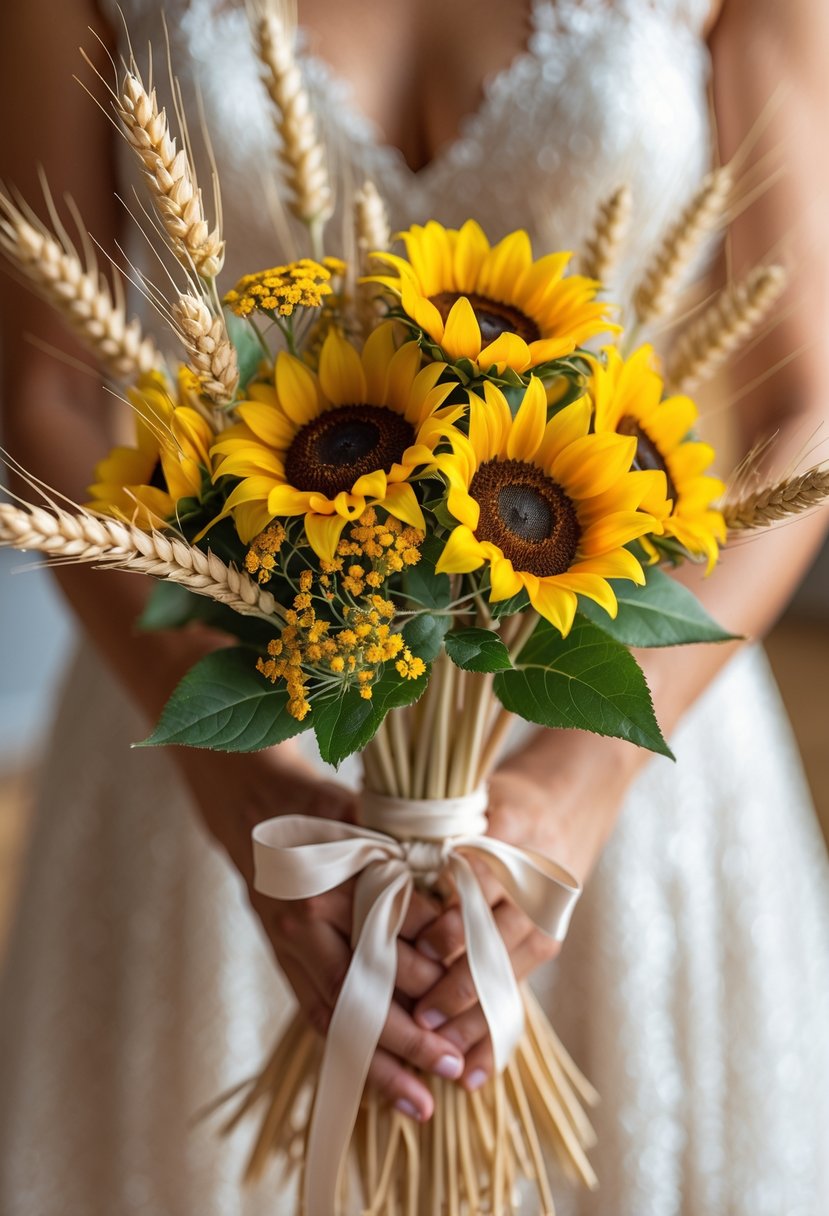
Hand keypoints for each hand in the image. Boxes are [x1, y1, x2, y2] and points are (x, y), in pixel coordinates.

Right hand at [176, 743, 464, 1119]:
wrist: (252, 808)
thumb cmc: (321, 810)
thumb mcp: (365, 824)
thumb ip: (402, 866)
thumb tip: (448, 919)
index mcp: (326, 887)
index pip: (384, 945)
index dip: (426, 972)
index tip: (461, 998)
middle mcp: (303, 927)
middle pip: (360, 997)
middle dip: (408, 1040)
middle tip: (452, 1071)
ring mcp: (289, 950)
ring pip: (337, 1020)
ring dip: (378, 1066)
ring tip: (418, 1103)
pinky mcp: (284, 963)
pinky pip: (318, 1017)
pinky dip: (349, 1051)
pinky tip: (377, 1083)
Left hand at [409, 729, 641, 1091]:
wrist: (565, 803)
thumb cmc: (495, 799)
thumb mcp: (466, 799)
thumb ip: (426, 827)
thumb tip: (371, 857)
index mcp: (511, 832)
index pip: (478, 885)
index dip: (448, 922)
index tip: (418, 951)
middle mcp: (534, 881)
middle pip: (494, 940)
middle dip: (458, 982)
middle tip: (421, 1015)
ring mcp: (544, 917)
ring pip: (506, 974)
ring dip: (472, 1016)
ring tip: (440, 1052)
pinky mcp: (546, 942)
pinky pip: (516, 991)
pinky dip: (493, 1031)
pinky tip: (473, 1068)